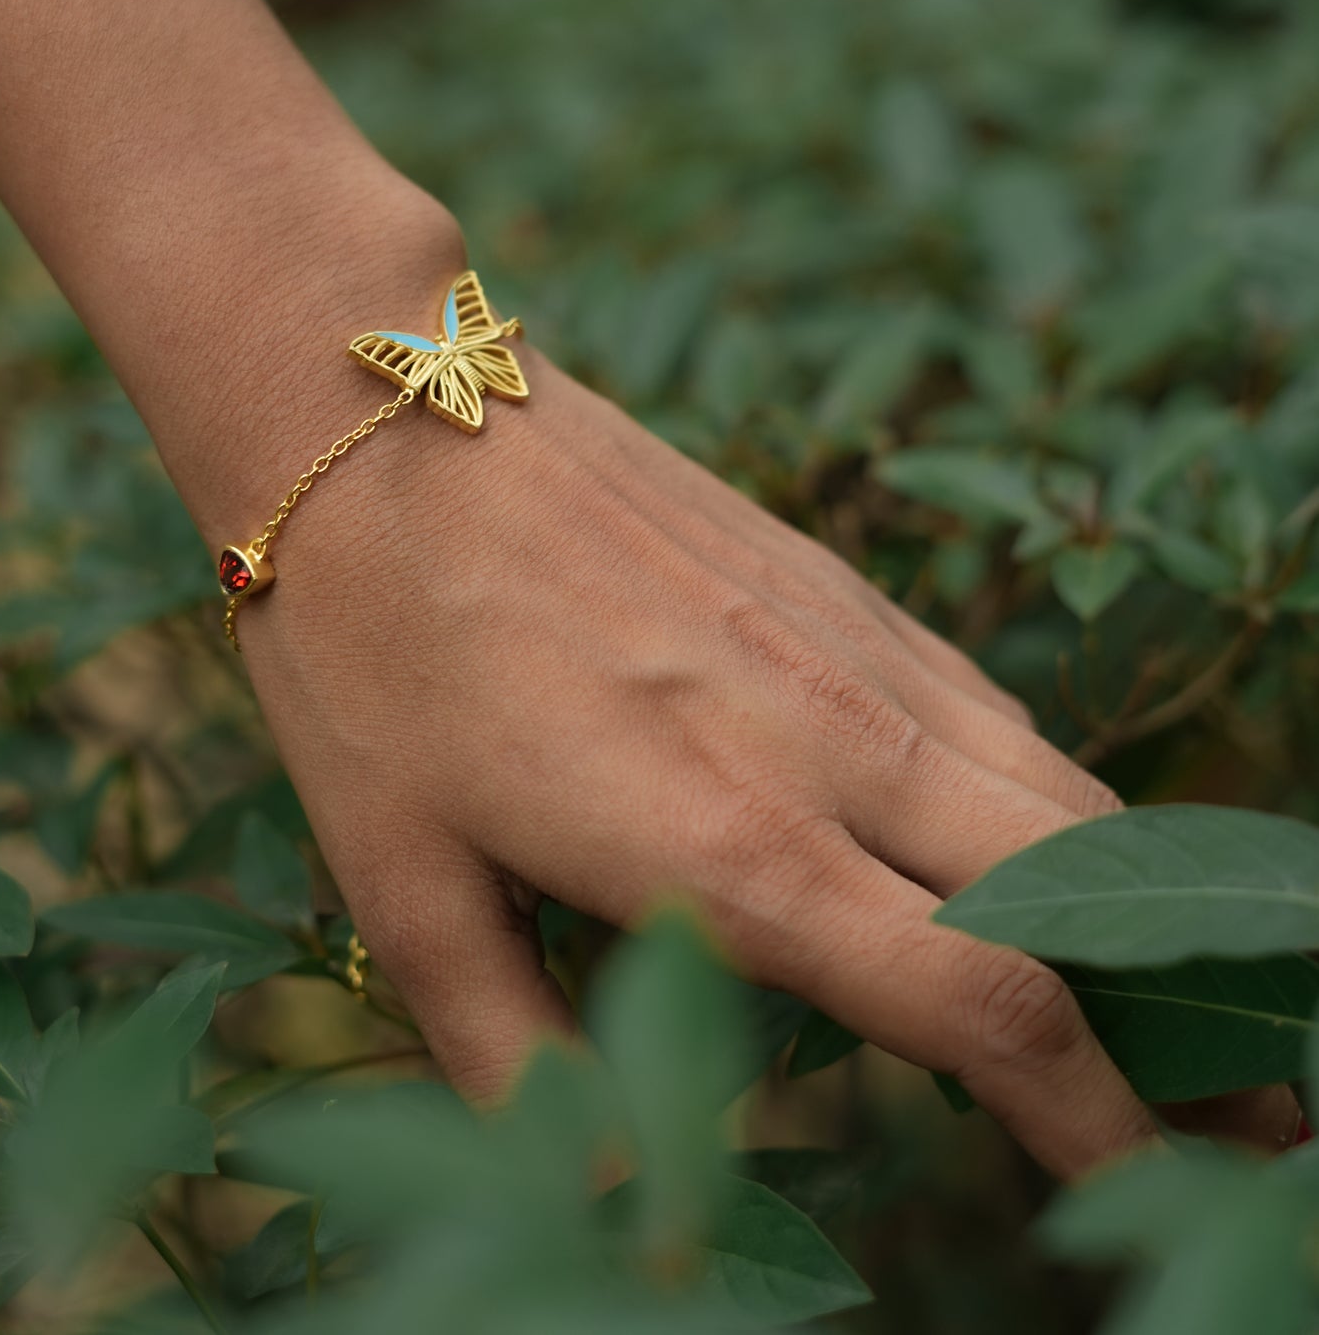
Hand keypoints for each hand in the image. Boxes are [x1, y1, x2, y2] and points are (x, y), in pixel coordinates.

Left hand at [236, 345, 1297, 1178]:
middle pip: (1090, 899)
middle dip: (1197, 1031)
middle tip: (1256, 1119)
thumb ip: (519, 1056)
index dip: (1106, 1128)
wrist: (383, 412)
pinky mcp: (837, 583)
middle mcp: (833, 740)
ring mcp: (852, 645)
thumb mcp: (405, 886)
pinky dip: (1056, 809)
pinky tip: (1037, 853)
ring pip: (1064, 796)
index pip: (993, 1010)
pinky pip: (993, 716)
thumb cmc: (375, 654)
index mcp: (732, 844)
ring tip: (1181, 997)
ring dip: (1143, 910)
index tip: (1166, 1192)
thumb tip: (611, 1191)